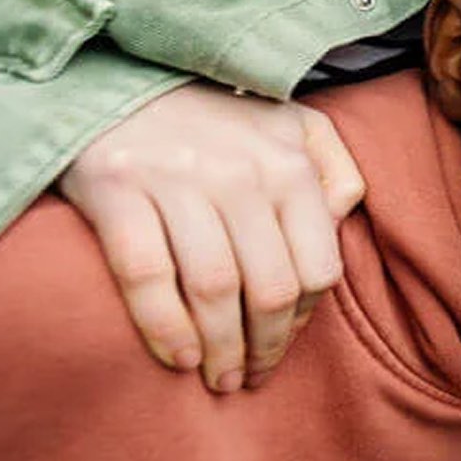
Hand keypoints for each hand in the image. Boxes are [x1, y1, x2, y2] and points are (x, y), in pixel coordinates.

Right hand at [56, 82, 363, 391]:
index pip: (317, 267)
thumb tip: (344, 222)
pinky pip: (146, 274)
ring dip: (219, 349)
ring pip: (214, 288)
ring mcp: (178, 180)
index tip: (284, 343)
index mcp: (291, 165)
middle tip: (250, 377)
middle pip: (270, 287)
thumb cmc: (215, 119)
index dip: (304, 320)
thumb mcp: (292, 126)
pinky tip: (177, 357)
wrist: (117, 82)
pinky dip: (163, 326)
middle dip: (265, 346)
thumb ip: (333, 171)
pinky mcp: (117, 187)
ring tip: (218, 378)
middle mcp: (241, 173)